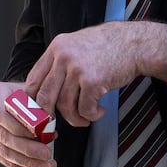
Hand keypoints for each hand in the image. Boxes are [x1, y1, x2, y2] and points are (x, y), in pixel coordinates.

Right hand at [0, 81, 55, 166]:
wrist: (18, 98)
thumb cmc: (29, 94)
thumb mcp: (36, 90)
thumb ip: (40, 101)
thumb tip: (49, 119)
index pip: (2, 115)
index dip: (20, 128)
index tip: (39, 135)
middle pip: (4, 136)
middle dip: (28, 149)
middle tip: (47, 154)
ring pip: (5, 151)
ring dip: (28, 161)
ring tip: (47, 165)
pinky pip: (5, 159)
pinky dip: (23, 164)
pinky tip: (38, 165)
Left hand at [26, 21, 166, 127]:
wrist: (134, 44)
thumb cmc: (107, 46)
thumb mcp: (76, 45)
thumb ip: (59, 63)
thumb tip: (45, 90)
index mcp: (56, 48)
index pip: (32, 80)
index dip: (32, 101)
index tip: (39, 112)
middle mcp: (63, 57)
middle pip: (44, 96)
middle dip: (48, 115)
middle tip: (55, 122)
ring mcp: (77, 69)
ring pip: (65, 106)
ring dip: (75, 118)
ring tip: (85, 118)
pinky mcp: (93, 81)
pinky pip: (84, 109)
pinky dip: (91, 115)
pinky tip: (99, 111)